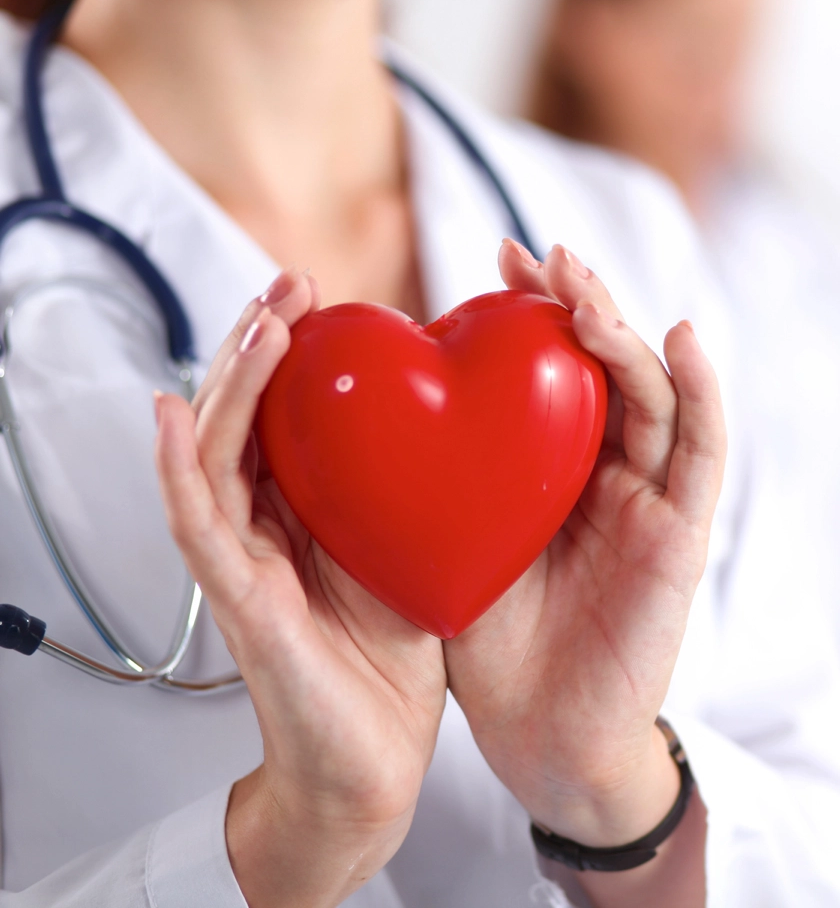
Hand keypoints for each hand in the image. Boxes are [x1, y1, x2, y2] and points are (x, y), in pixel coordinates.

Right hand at [154, 269, 446, 907]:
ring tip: (257, 322)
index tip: (326, 296)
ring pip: (216, 453)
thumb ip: (412, 488)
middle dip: (262, 344)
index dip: (296, 351)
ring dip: (231, 383)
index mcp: (306, 511)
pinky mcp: (241, 603)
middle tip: (293, 283)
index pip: (288, 413)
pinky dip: (181, 468)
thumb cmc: (394, 658)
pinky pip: (200, 526)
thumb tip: (456, 417)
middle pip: (244, 417)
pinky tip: (176, 414)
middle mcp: (264, 527)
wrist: (374, 764)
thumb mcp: (415, 547)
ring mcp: (244, 562)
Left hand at [443, 242, 725, 852]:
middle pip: (609, 366)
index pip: (556, 369)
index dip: (534, 311)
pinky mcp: (685, 536)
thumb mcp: (456, 537)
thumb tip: (384, 398)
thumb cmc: (494, 645)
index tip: (494, 259)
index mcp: (560, 468)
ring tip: (582, 284)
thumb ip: (448, 472)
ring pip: (655, 393)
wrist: (543, 741)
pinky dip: (702, 393)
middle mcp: (614, 472)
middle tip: (535, 256)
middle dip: (576, 302)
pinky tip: (683, 338)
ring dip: (624, 332)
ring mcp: (655, 500)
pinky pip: (704, 455)